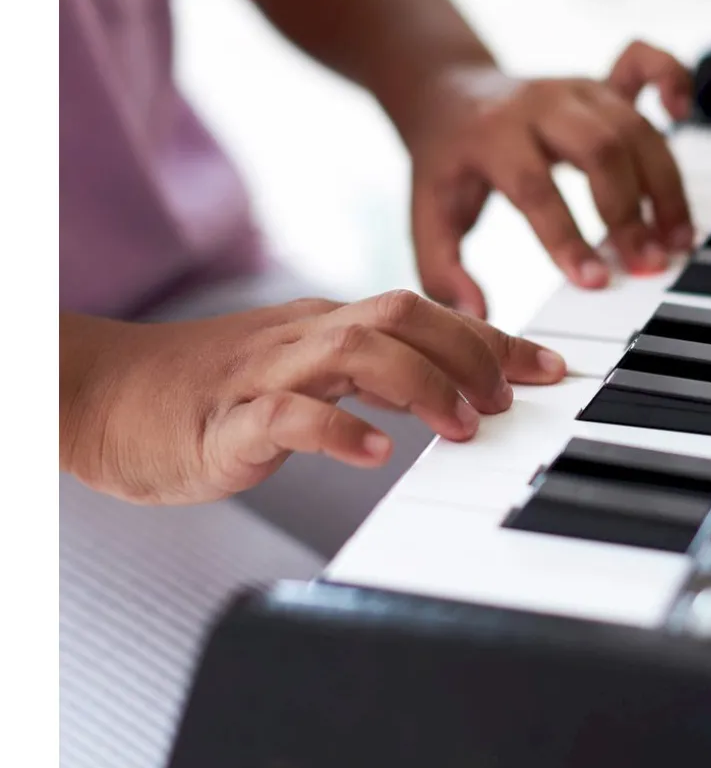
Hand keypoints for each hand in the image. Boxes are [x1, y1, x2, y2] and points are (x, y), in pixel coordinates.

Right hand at [62, 291, 565, 505]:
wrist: (102, 396)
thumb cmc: (211, 393)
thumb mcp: (307, 377)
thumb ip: (371, 379)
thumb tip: (446, 392)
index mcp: (328, 326)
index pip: (426, 314)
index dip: (494, 338)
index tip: (551, 369)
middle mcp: (305, 336)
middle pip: (402, 313)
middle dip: (470, 353)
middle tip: (509, 402)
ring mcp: (265, 373)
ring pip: (355, 350)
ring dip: (421, 385)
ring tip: (461, 427)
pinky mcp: (225, 420)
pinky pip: (288, 415)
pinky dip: (337, 430)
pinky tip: (376, 453)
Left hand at [409, 40, 694, 317]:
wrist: (448, 95)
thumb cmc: (447, 166)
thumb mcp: (428, 218)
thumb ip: (444, 272)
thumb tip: (477, 315)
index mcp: (492, 137)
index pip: (535, 187)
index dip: (567, 237)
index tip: (595, 282)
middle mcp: (539, 105)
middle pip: (599, 148)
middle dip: (629, 211)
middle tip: (650, 265)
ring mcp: (575, 87)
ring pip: (633, 125)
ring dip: (663, 184)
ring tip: (678, 238)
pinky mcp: (601, 81)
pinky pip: (644, 63)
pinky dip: (673, 80)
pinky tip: (682, 118)